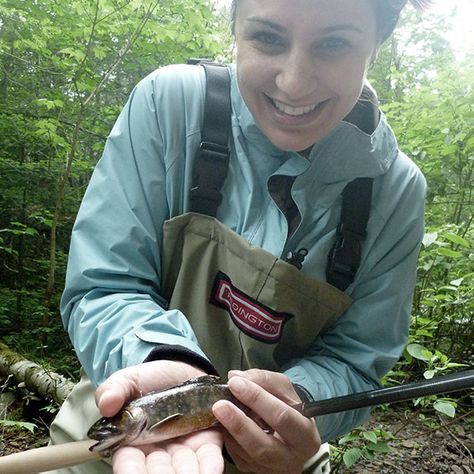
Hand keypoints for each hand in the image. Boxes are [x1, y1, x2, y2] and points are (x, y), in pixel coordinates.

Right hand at [95, 360, 224, 473]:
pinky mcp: (206, 442)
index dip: (131, 469)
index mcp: (133, 444)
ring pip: (185, 470)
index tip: (131, 468)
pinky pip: (209, 457)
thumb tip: (106, 403)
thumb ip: (115, 389)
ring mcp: (183, 450)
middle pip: (159, 473)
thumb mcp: (128, 381)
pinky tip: (212, 470)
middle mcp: (159, 453)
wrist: (180, 369)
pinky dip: (210, 465)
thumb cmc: (150, 380)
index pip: (129, 464)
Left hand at [212, 369, 319, 473]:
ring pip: (247, 454)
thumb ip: (263, 379)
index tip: (236, 384)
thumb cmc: (288, 407)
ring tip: (217, 411)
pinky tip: (222, 422)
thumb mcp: (284, 389)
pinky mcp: (255, 471)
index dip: (258, 399)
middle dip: (240, 423)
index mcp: (306, 436)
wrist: (290, 432)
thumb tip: (236, 376)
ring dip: (230, 431)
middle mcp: (292, 458)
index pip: (282, 417)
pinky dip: (228, 438)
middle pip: (264, 445)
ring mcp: (272, 468)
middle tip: (220, 404)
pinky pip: (239, 456)